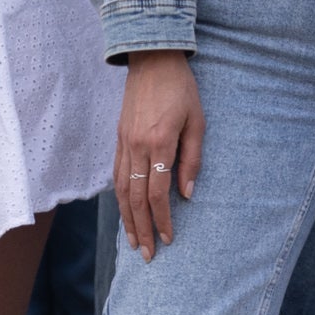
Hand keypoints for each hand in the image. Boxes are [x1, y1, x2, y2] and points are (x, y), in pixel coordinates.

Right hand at [115, 52, 203, 259]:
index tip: (168, 240)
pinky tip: (125, 211)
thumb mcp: (197, 122)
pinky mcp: (118, 138)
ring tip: (133, 242)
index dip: (163, 219)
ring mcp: (124, 143)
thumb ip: (192, 159)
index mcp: (159, 143)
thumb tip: (187, 194)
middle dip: (141, 229)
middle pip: (136, 198)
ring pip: (121, 190)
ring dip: (127, 219)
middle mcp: (136, 146)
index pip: (159, 193)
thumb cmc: (181, 89)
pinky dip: (120, 197)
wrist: (152, 59)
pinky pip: (117, 174)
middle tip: (146, 255)